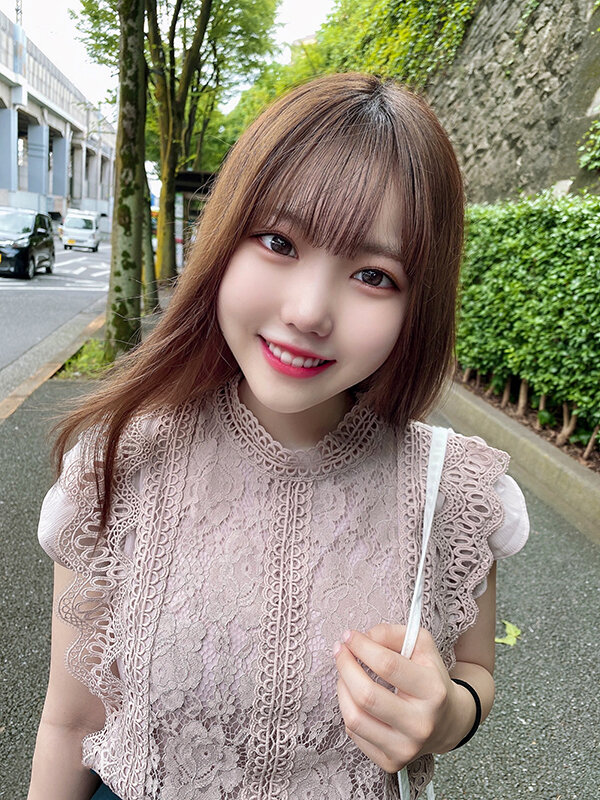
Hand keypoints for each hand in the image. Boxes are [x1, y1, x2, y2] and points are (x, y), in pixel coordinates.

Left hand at [333, 623, 470, 771]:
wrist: (448, 722)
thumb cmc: (430, 678)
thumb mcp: (422, 646)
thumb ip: (391, 634)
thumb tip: (361, 638)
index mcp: (433, 691)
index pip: (388, 665)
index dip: (362, 646)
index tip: (348, 635)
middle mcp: (421, 724)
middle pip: (367, 695)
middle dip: (345, 667)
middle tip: (340, 651)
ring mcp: (406, 748)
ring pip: (355, 718)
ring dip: (342, 688)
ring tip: (344, 673)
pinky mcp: (391, 762)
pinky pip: (354, 734)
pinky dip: (348, 709)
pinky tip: (354, 697)